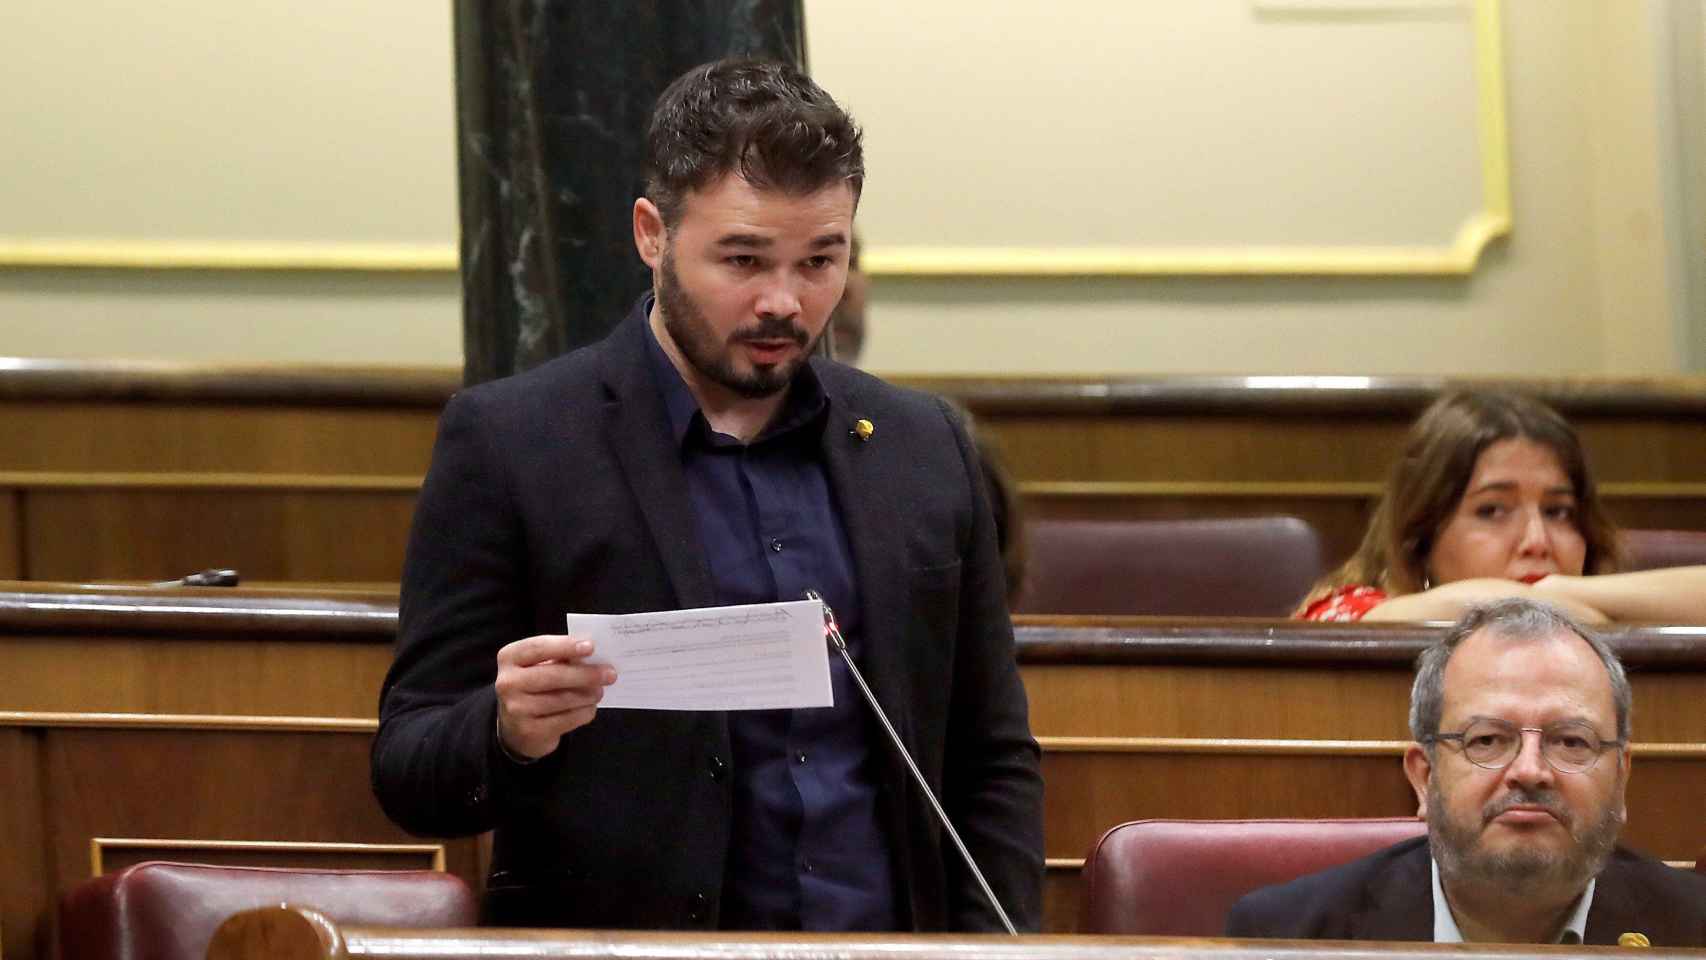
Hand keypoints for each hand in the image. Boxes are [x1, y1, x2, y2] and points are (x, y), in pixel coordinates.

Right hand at [494, 635, 616, 759]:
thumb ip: (560, 659)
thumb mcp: (539, 666)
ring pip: (562, 699)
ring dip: (588, 695)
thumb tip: (593, 658)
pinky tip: (590, 707)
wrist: (516, 726)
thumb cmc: (534, 686)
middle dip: (585, 674)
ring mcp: (516, 709)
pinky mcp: (529, 731)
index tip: (591, 647)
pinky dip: (583, 713)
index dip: (565, 646)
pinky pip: (566, 720)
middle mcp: (507, 682)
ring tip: (600, 691)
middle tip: (610, 674)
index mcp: (510, 657)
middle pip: (552, 675)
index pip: (538, 647)